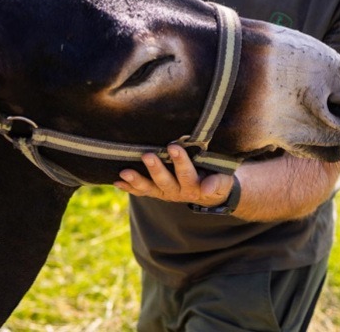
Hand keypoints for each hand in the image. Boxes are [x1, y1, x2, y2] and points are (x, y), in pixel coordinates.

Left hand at [114, 144, 237, 207]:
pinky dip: (129, 188)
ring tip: (124, 172)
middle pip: (165, 181)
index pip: (188, 173)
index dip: (180, 162)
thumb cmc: (217, 178)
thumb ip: (218, 182)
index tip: (174, 147)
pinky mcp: (157, 192)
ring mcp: (166, 193)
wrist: (211, 193)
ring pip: (150, 188)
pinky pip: (142, 192)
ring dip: (137, 180)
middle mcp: (179, 192)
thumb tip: (207, 188)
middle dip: (156, 169)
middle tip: (147, 155)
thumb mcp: (223, 180)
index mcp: (195, 187)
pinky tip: (117, 182)